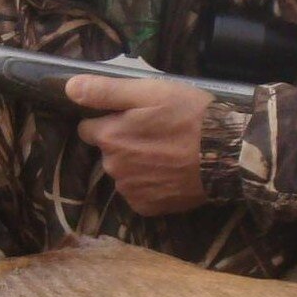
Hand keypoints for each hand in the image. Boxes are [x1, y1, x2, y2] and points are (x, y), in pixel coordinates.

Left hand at [65, 74, 212, 216]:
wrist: (227, 154)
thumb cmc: (189, 115)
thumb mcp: (150, 91)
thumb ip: (106, 91)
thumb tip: (69, 88)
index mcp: (109, 137)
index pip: (88, 128)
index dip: (109, 120)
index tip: (131, 116)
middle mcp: (113, 167)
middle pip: (108, 151)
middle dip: (124, 142)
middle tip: (156, 132)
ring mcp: (130, 191)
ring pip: (124, 173)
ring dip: (137, 164)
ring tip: (167, 153)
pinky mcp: (148, 208)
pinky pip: (139, 194)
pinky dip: (150, 185)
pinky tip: (169, 174)